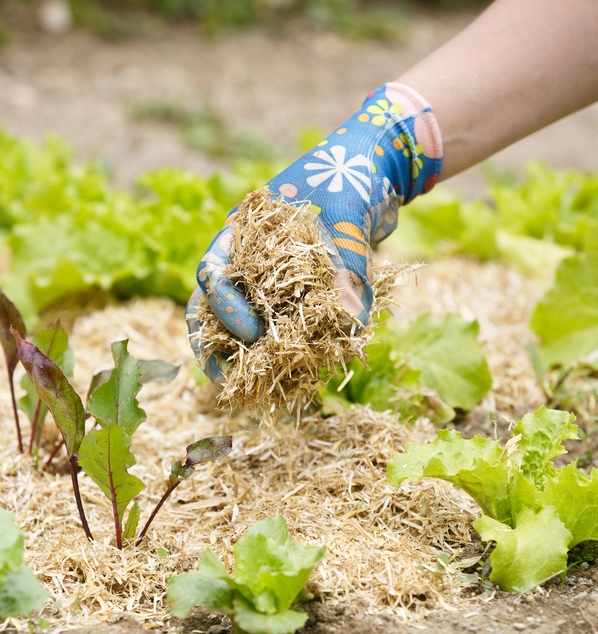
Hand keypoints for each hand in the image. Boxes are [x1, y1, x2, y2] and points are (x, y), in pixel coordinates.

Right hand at [187, 82, 442, 382]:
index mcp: (243, 233)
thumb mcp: (346, 215)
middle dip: (218, 347)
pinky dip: (287, 349)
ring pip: (244, 322)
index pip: (214, 275)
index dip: (224, 309)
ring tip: (258, 387)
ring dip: (248, 355)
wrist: (373, 171)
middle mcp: (251, 259)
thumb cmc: (349, 177)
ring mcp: (273, 276)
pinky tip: (299, 373)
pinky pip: (282, 324)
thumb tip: (353, 324)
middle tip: (229, 382)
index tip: (251, 333)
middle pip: (214, 308)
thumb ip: (348, 264)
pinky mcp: (300, 290)